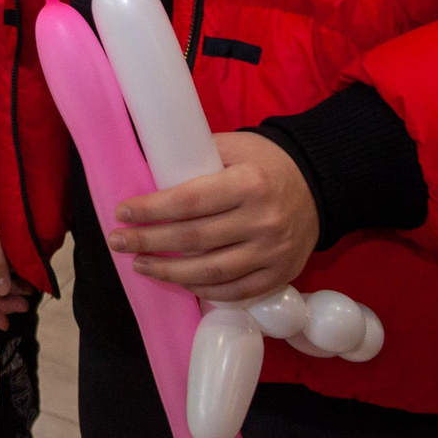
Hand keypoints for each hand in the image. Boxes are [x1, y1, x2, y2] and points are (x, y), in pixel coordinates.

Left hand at [106, 131, 318, 301]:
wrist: (320, 185)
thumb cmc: (266, 163)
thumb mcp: (234, 147)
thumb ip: (195, 158)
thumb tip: (148, 170)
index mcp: (248, 184)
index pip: (190, 201)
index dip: (152, 209)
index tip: (122, 212)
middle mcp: (262, 221)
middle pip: (194, 239)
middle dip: (149, 241)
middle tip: (118, 241)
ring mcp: (273, 252)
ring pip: (211, 271)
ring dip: (169, 271)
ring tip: (140, 265)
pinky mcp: (280, 274)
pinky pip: (236, 290)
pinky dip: (204, 289)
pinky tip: (180, 282)